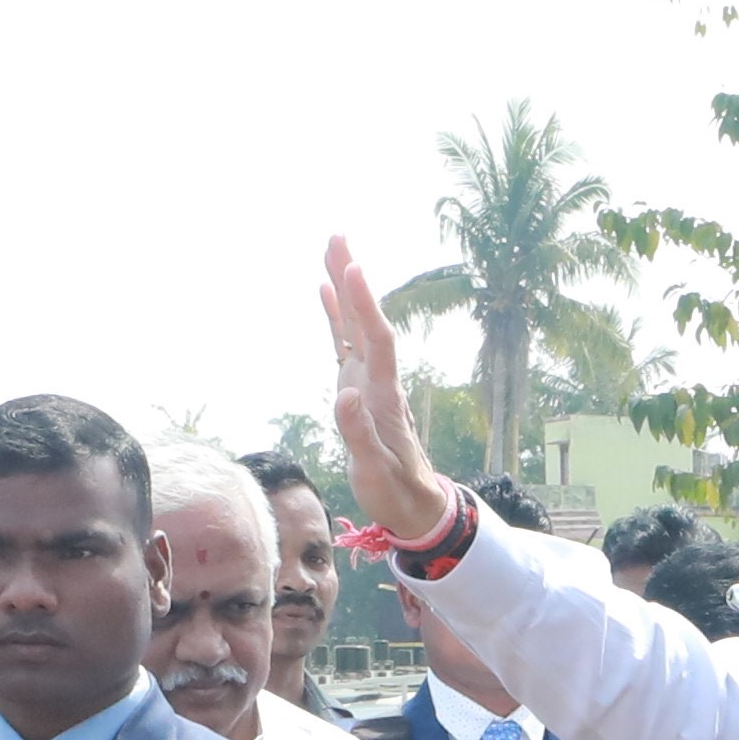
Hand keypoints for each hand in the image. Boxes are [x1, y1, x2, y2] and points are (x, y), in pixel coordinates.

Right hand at [323, 238, 457, 550]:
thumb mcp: (374, 472)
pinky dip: (336, 314)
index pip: (376, 341)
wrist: (413, 502)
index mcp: (383, 396)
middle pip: (366, 320)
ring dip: (344, 287)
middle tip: (337, 237)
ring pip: (354, 324)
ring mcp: (366, 379)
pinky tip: (325, 290)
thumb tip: (345, 394)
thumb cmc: (394, 492)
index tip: (354, 268)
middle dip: (352, 279)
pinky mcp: (356, 386)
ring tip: (331, 249)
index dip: (364, 306)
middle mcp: (377, 379)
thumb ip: (359, 435)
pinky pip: (344, 342)